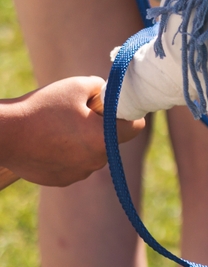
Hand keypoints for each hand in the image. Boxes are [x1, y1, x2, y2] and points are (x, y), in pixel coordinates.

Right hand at [0, 77, 145, 186]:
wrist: (2, 135)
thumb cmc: (40, 108)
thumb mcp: (75, 86)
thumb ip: (101, 87)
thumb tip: (109, 92)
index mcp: (104, 138)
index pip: (135, 127)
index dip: (127, 114)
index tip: (113, 108)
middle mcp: (96, 161)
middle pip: (111, 140)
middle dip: (101, 127)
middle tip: (78, 115)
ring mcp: (79, 173)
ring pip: (92, 153)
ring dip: (83, 142)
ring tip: (58, 128)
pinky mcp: (62, 180)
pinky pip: (74, 164)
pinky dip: (67, 154)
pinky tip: (48, 142)